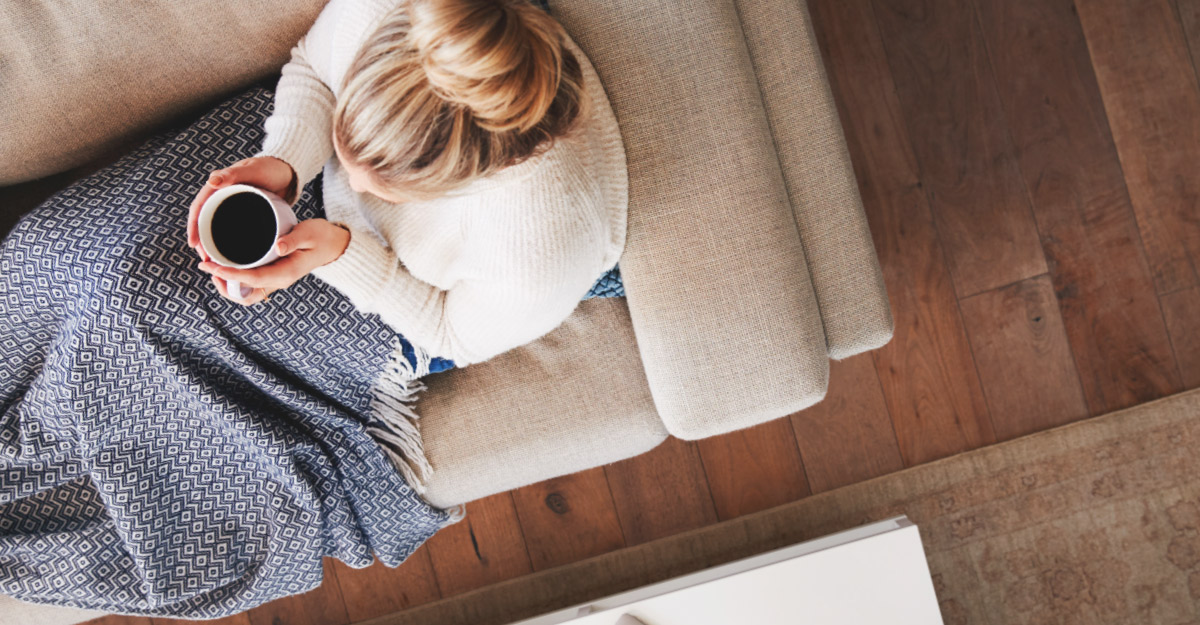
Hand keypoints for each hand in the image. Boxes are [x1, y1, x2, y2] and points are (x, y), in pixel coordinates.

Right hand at [187, 156, 297, 259]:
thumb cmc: (269, 168)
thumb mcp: (252, 171)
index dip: (193, 226)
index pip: (199, 208)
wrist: (286, 173)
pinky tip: (233, 256)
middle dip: (202, 241)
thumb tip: (211, 181)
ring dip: (214, 245)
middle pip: (205, 222)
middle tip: (206, 260)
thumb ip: (232, 175)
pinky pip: (231, 229)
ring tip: (216, 262)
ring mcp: (231, 206)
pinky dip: (229, 242)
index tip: (193, 244)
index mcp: (217, 186)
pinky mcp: (243, 213)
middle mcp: (220, 197)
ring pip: (217, 228)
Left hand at [199, 219, 350, 305]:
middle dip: (223, 284)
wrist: (333, 246)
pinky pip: (250, 284)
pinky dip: (234, 278)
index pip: (252, 279)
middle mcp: (279, 281)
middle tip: (207, 265)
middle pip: (244, 295)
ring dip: (227, 284)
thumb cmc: (321, 237)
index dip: (228, 273)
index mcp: (286, 273)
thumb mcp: (310, 233)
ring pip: (245, 293)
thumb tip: (277, 246)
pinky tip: (226, 263)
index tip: (209, 264)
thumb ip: (293, 239)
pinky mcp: (273, 275)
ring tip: (213, 266)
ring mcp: (275, 280)